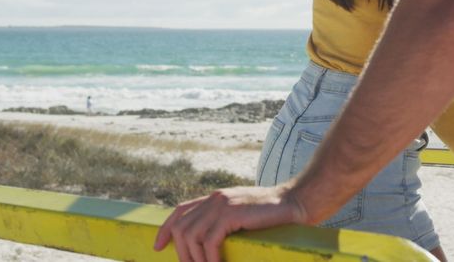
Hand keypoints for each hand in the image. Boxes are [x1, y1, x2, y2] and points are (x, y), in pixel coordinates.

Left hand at [153, 184, 306, 261]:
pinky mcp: (232, 213)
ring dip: (195, 260)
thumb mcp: (242, 215)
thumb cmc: (273, 215)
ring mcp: (223, 204)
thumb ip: (224, 221)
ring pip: (192, 236)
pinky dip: (210, 259)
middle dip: (181, 254)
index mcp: (215, 198)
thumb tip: (207, 242)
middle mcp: (215, 198)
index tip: (157, 247)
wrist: (296, 203)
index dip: (165, 229)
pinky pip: (209, 241)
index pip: (180, 211)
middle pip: (182, 227)